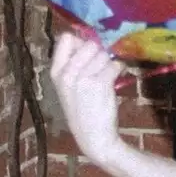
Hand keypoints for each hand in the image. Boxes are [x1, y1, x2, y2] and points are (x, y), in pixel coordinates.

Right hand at [49, 31, 121, 166]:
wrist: (93, 137)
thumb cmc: (82, 111)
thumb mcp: (68, 87)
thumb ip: (74, 65)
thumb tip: (92, 41)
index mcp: (55, 72)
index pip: (65, 39)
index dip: (80, 41)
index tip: (88, 53)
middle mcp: (67, 73)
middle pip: (89, 44)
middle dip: (99, 52)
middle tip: (102, 66)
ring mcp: (83, 78)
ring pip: (103, 54)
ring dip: (110, 62)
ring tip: (108, 76)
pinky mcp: (100, 83)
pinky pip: (115, 65)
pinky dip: (120, 69)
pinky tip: (116, 78)